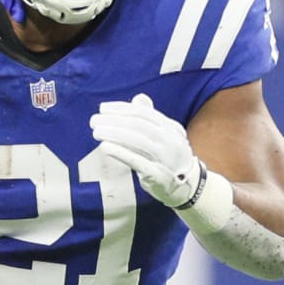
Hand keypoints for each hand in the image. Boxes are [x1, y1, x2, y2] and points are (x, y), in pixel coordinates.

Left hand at [89, 93, 201, 208]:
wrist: (189, 186)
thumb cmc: (170, 157)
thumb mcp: (166, 135)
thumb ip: (152, 118)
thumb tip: (139, 98)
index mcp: (170, 127)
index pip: (143, 113)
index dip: (121, 109)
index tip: (103, 108)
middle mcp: (169, 139)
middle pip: (138, 125)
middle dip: (114, 120)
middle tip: (94, 120)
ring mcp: (165, 157)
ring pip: (137, 140)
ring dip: (114, 134)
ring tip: (96, 132)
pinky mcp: (157, 174)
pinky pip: (137, 162)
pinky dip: (120, 153)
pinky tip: (105, 147)